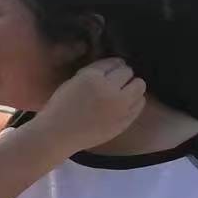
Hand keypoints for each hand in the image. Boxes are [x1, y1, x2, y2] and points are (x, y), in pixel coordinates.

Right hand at [31, 58, 147, 158]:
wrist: (57, 135)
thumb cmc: (60, 108)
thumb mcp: (72, 82)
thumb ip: (92, 73)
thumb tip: (113, 68)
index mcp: (92, 78)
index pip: (113, 62)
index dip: (113, 64)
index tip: (111, 68)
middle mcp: (109, 90)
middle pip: (128, 72)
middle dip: (122, 74)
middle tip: (116, 81)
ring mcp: (120, 106)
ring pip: (140, 86)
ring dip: (132, 86)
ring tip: (123, 92)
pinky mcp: (125, 120)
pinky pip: (140, 104)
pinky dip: (135, 100)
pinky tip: (125, 103)